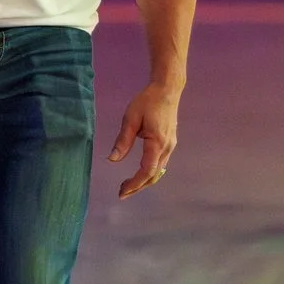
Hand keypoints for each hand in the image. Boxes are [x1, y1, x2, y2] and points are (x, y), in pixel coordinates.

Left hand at [107, 82, 181, 197]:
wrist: (167, 90)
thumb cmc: (148, 101)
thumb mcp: (131, 119)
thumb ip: (123, 140)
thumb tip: (112, 159)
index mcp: (157, 142)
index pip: (147, 171)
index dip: (135, 183)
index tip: (122, 191)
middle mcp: (167, 148)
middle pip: (154, 176)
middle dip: (138, 187)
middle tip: (121, 193)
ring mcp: (170, 146)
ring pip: (159, 172)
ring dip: (144, 181)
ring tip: (128, 185)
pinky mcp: (170, 143)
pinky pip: (160, 164)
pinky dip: (150, 173)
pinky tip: (139, 173)